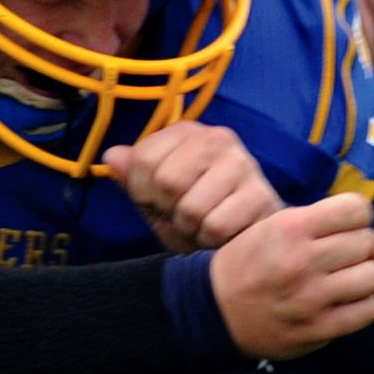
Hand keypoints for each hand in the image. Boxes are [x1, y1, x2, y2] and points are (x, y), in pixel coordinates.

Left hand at [103, 122, 277, 253]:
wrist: (246, 235)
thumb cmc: (197, 212)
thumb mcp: (155, 195)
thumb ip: (133, 177)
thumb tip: (112, 157)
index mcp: (186, 132)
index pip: (142, 159)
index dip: (142, 192)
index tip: (157, 202)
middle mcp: (217, 138)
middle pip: (166, 181)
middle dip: (168, 212)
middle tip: (182, 217)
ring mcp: (243, 164)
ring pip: (192, 208)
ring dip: (190, 230)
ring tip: (201, 227)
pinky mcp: (261, 196)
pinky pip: (216, 226)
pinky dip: (210, 241)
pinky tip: (221, 235)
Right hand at [206, 190, 373, 358]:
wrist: (214, 309)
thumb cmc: (252, 262)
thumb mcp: (282, 232)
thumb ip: (339, 230)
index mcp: (290, 227)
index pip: (356, 209)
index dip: (357, 219)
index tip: (343, 229)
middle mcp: (303, 261)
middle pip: (367, 243)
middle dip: (361, 249)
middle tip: (339, 259)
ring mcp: (311, 297)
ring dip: (365, 278)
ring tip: (343, 281)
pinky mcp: (317, 329)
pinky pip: (368, 311)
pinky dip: (363, 306)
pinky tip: (343, 303)